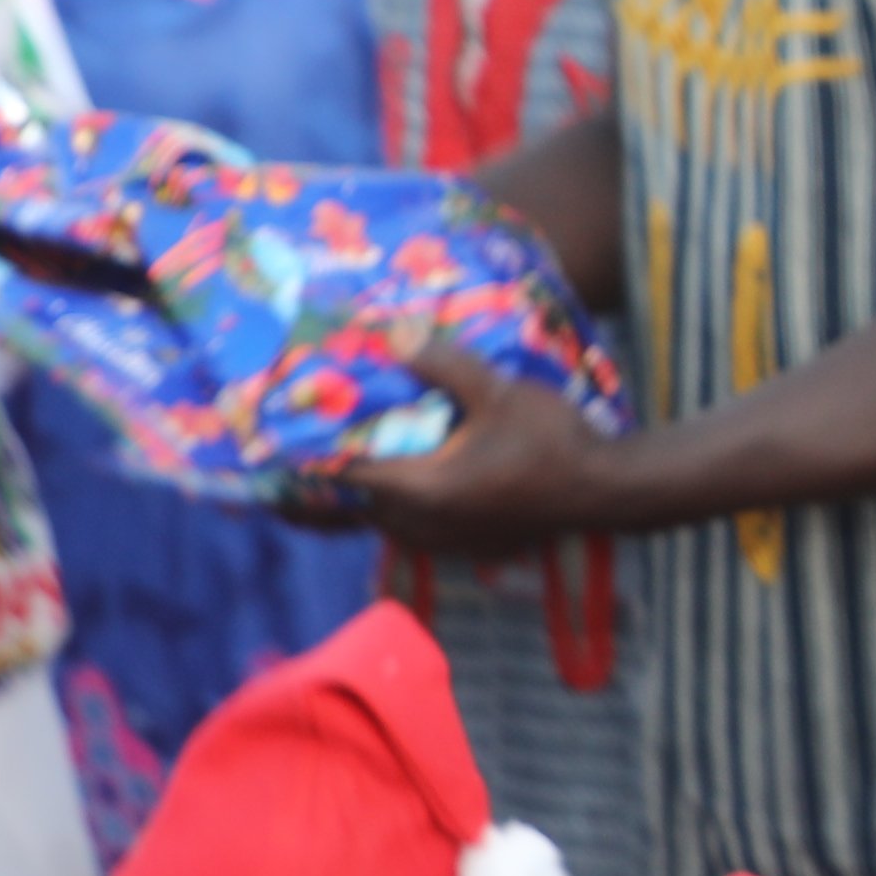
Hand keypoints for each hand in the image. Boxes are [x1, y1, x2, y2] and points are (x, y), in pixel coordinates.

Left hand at [295, 334, 636, 565]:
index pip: (342, 479)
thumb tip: (393, 333)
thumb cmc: (553, 441)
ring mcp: (443, 539)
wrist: (607, 491)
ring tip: (333, 465)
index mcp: (421, 489)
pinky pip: (407, 526)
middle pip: (350, 508)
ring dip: (356, 497)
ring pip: (378, 521)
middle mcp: (422, 524)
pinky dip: (390, 505)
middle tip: (287, 454)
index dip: (302, 462)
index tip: (269, 447)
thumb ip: (442, 364)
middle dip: (319, 483)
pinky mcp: (463, 542)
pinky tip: (396, 478)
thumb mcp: (497, 391)